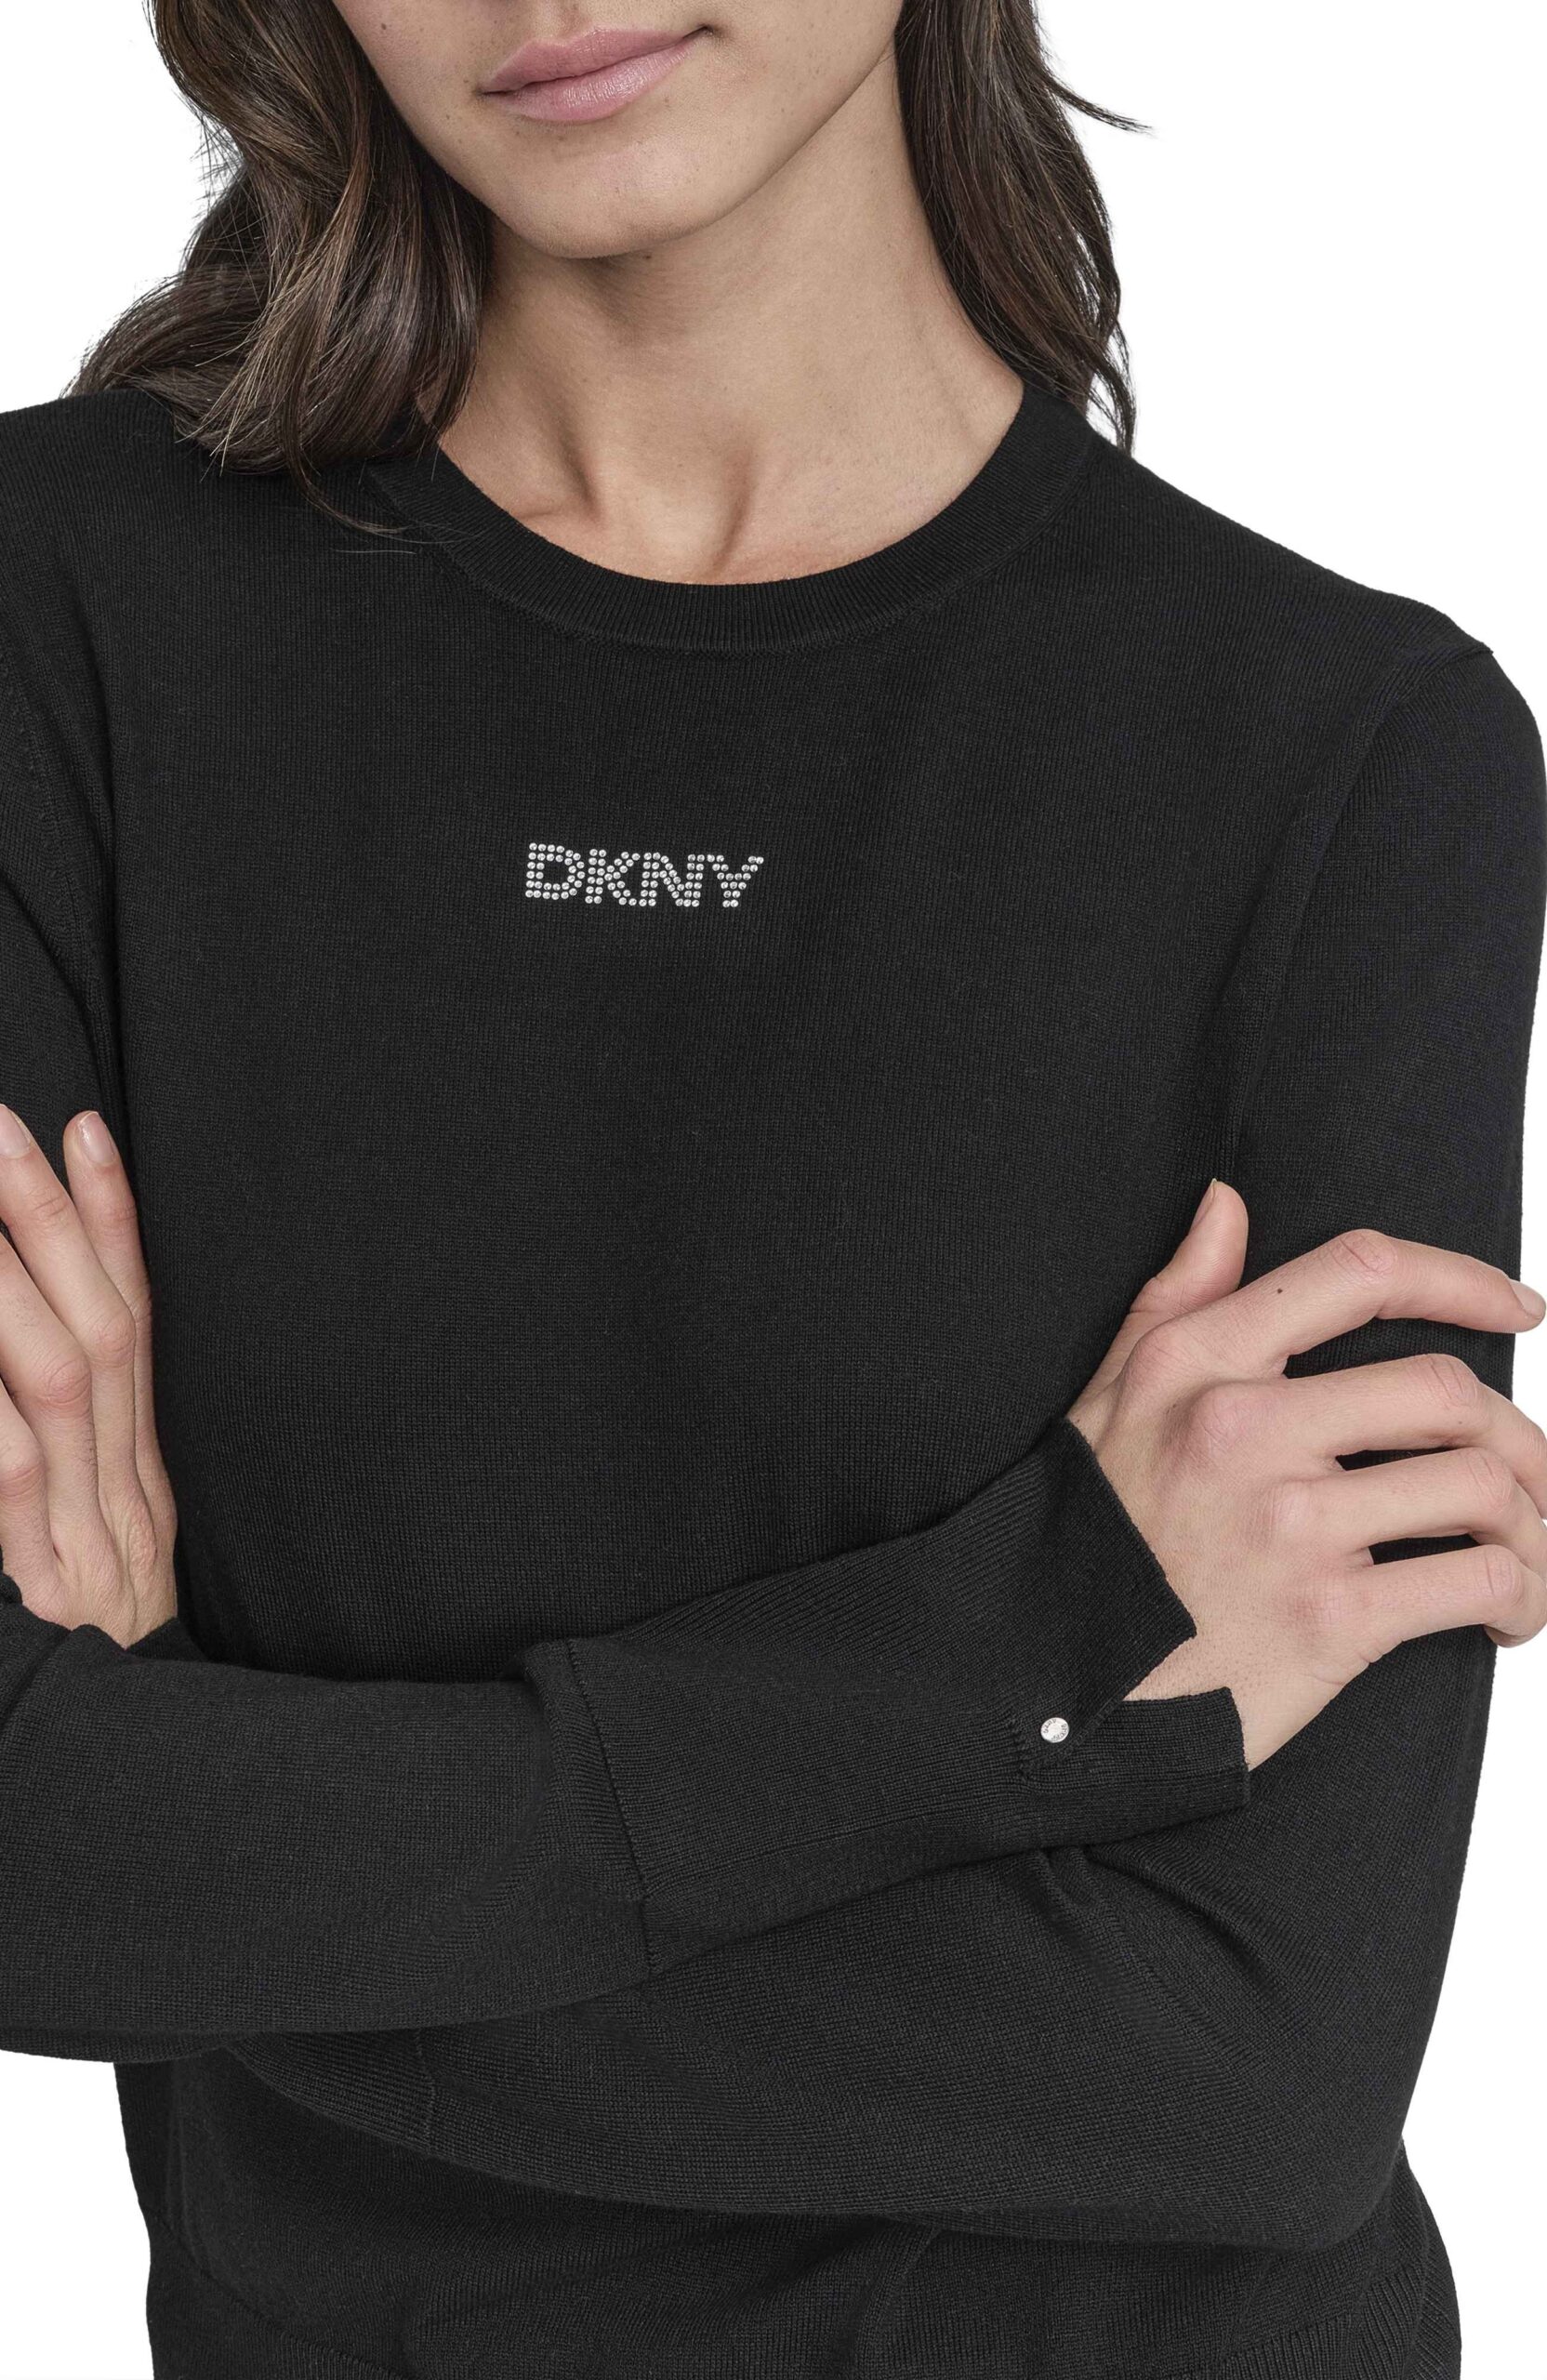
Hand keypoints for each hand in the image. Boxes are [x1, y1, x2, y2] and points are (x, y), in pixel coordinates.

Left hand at [0, 1101, 177, 1646]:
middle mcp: (122, 1511)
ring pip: (57, 1390)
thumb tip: (62, 1370)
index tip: (84, 1127)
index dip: (114, 1226)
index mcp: (137, 1493)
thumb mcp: (99, 1564)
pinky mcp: (38, 1596)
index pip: (135, 1332)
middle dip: (50, 1221)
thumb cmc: (96, 1682)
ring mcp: (82, 1552)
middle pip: (95, 1340)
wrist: (128, 1805)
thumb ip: (80, 1476)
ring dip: (13, 1279)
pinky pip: (8, 1480)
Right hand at [1067, 1181, 1546, 1769]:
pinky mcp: (1326, 1620)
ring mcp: (1288, 1525)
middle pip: (1446, 1391)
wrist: (1049, 1691)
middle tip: (1530, 1477)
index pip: (1358, 1273)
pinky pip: (1477, 1580)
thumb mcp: (1108, 1401)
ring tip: (1525, 1555)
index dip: (1460, 1280)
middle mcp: (1244, 1429)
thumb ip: (1176, 1297)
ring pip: (1480, 1487)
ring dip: (1531, 1525)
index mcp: (1198, 1363)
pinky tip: (1507, 1614)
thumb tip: (1227, 1201)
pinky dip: (1519, 1596)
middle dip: (1516, 1437)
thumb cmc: (1086, 1543)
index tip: (1517, 1306)